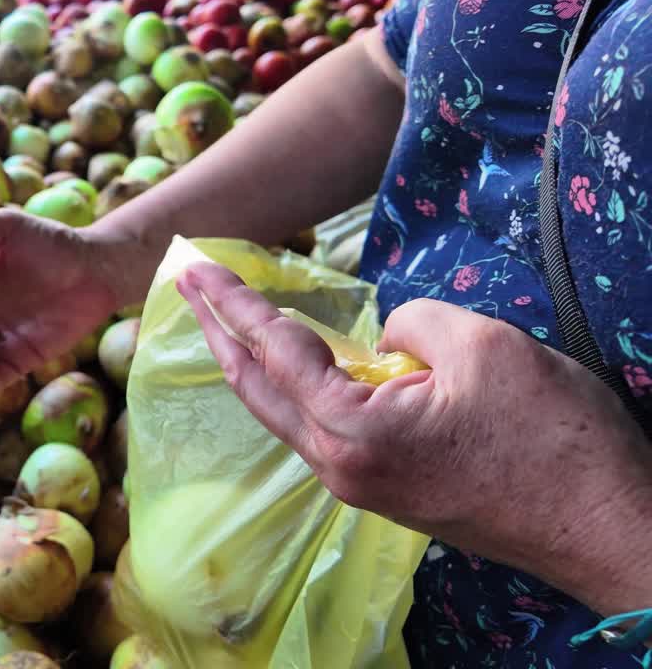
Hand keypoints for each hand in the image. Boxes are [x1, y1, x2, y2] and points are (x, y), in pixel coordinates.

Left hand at [177, 261, 651, 615]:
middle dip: (218, 330)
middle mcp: (340, 467)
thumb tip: (380, 339)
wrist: (607, 527)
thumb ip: (409, 325)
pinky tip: (292, 365)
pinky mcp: (386, 491)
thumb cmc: (554, 439)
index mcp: (352, 432)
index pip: (274, 352)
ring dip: (253, 360)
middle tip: (188, 284)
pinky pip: (322, 428)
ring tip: (225, 317)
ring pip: (286, 413)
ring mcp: (360, 486)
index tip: (194, 267)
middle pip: (258, 389)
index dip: (233, 302)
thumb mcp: (482, 348)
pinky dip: (295, 388)